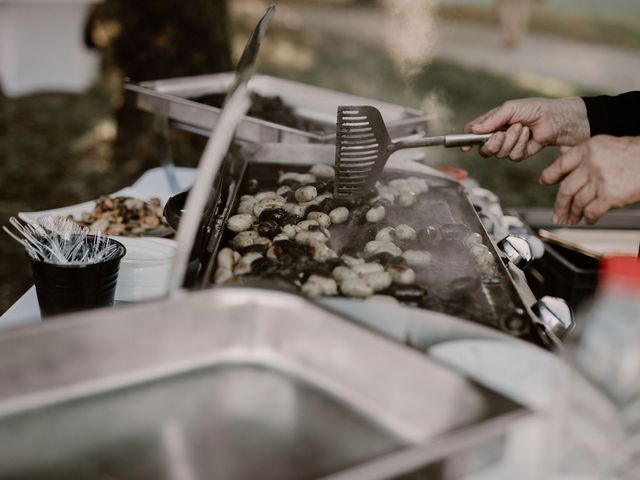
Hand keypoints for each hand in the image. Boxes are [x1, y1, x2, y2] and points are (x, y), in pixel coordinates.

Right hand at [462, 97, 589, 160]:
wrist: (556, 119)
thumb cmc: (534, 109)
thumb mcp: (510, 109)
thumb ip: (492, 120)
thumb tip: (474, 130)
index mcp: (491, 123)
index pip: (473, 133)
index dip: (467, 140)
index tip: (467, 146)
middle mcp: (497, 135)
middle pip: (484, 149)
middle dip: (492, 143)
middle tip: (501, 134)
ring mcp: (508, 145)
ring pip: (499, 153)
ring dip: (511, 141)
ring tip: (521, 128)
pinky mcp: (519, 153)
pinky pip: (513, 156)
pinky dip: (521, 145)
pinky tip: (528, 136)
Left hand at [540, 135, 639, 224]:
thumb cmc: (635, 154)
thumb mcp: (606, 145)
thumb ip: (586, 154)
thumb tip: (564, 160)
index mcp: (588, 148)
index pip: (561, 164)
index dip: (550, 175)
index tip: (544, 182)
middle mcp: (591, 163)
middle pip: (566, 188)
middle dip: (560, 205)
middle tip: (557, 215)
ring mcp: (600, 180)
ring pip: (578, 201)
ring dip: (574, 213)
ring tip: (572, 220)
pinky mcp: (610, 195)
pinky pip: (592, 210)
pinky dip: (589, 217)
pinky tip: (589, 219)